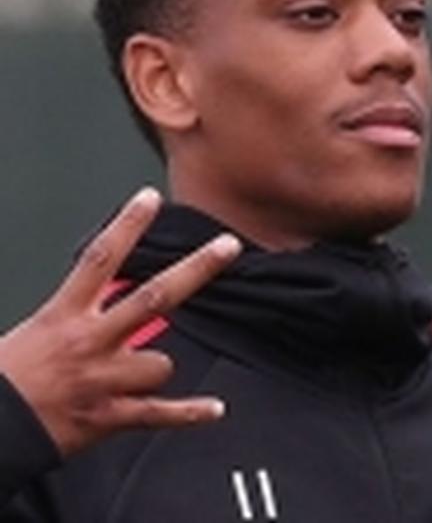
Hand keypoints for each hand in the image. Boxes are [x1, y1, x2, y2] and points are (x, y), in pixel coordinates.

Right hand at [0, 188, 239, 455]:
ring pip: (160, 364)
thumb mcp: (37, 328)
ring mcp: (103, 379)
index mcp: (64, 314)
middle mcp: (89, 341)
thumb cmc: (8, 377)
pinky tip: (216, 410)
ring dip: (155, 368)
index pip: (101, 258)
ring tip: (130, 378)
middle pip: (153, 297)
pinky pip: (159, 413)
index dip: (127, 225)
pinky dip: (189, 413)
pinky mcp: (108, 416)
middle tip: (228, 245)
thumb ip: (80, 310)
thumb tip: (115, 292)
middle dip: (196, 269)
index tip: (151, 198)